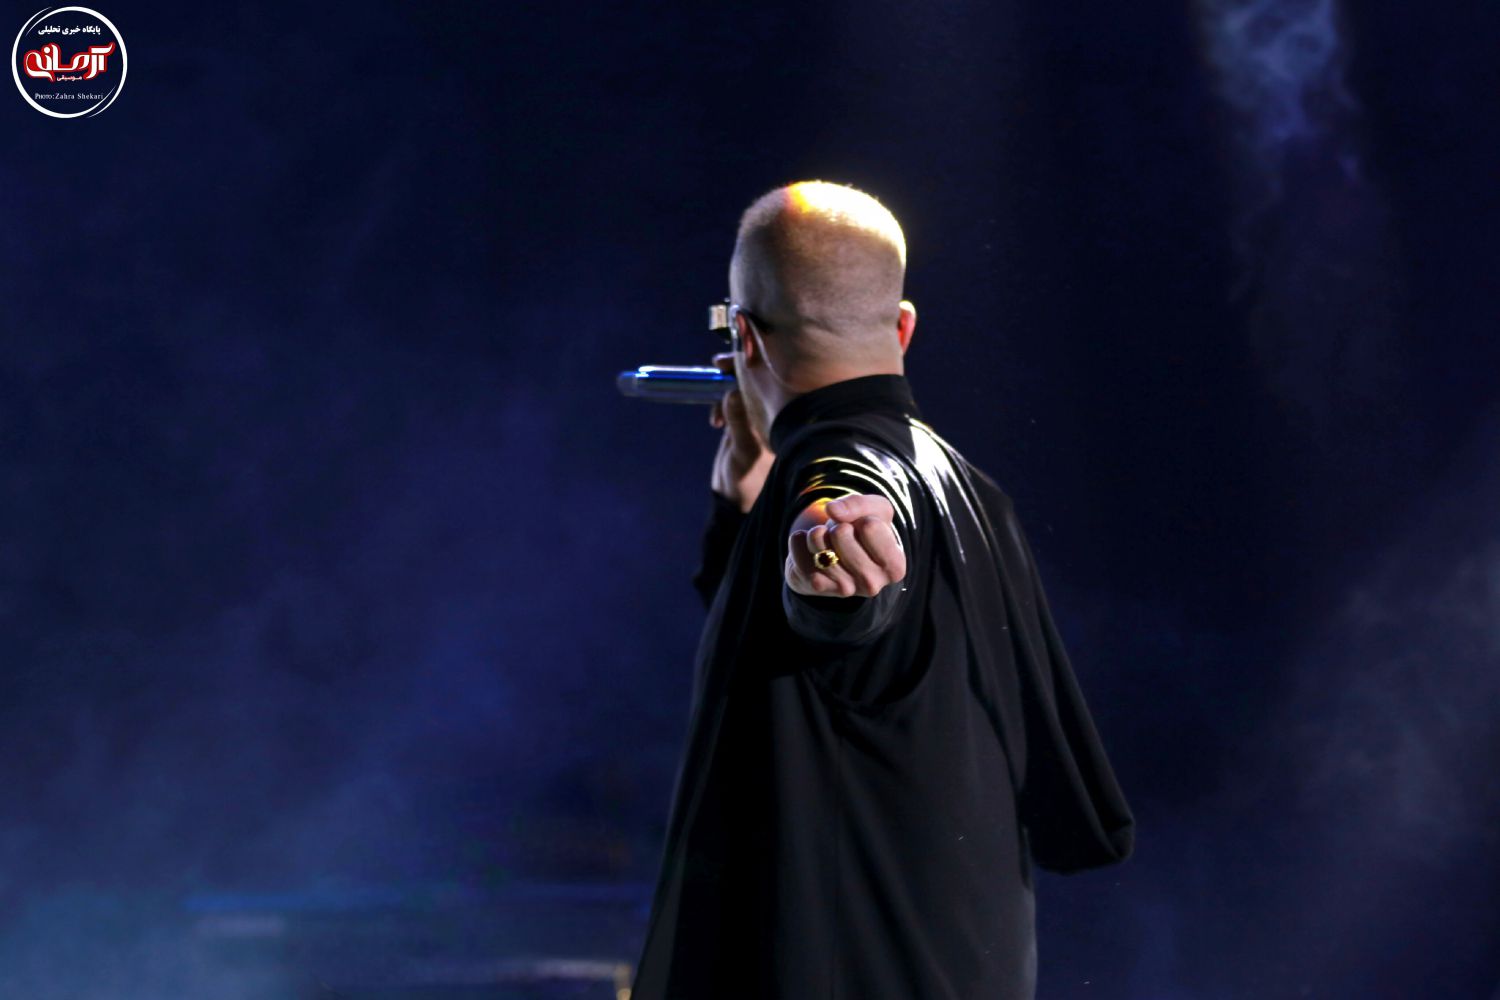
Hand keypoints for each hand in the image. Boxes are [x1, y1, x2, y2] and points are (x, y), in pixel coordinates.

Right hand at [709, 352, 773, 512]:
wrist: (736, 500)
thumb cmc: (748, 481)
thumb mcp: (743, 452)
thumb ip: (739, 424)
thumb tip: (732, 393)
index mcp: (785, 417)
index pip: (773, 380)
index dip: (755, 364)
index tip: (734, 360)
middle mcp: (775, 413)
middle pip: (758, 378)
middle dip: (737, 369)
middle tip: (718, 363)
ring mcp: (759, 416)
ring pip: (743, 388)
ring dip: (725, 389)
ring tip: (715, 414)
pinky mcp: (744, 423)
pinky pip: (732, 402)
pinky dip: (721, 405)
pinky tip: (715, 423)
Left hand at [785, 494, 906, 598]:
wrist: (839, 553)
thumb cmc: (864, 531)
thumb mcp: (875, 510)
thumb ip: (859, 504)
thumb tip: (833, 511)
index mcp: (895, 567)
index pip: (870, 527)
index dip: (864, 518)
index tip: (866, 529)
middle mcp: (872, 584)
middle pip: (841, 534)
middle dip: (838, 525)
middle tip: (844, 534)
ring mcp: (844, 590)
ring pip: (818, 543)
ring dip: (817, 533)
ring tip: (827, 540)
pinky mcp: (817, 587)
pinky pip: (798, 552)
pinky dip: (799, 541)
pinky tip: (810, 547)